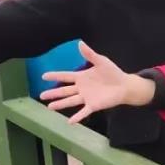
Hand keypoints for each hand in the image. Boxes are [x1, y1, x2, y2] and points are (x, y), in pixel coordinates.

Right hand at [38, 42, 155, 123]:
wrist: (124, 85)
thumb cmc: (112, 72)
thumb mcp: (101, 61)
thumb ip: (90, 54)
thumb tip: (80, 43)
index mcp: (81, 77)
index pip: (65, 76)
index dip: (55, 76)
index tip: (43, 76)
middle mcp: (81, 88)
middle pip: (64, 91)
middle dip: (53, 93)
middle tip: (41, 95)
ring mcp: (86, 97)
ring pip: (70, 101)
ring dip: (60, 104)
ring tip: (49, 107)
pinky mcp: (93, 105)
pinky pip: (84, 112)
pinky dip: (77, 117)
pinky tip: (70, 122)